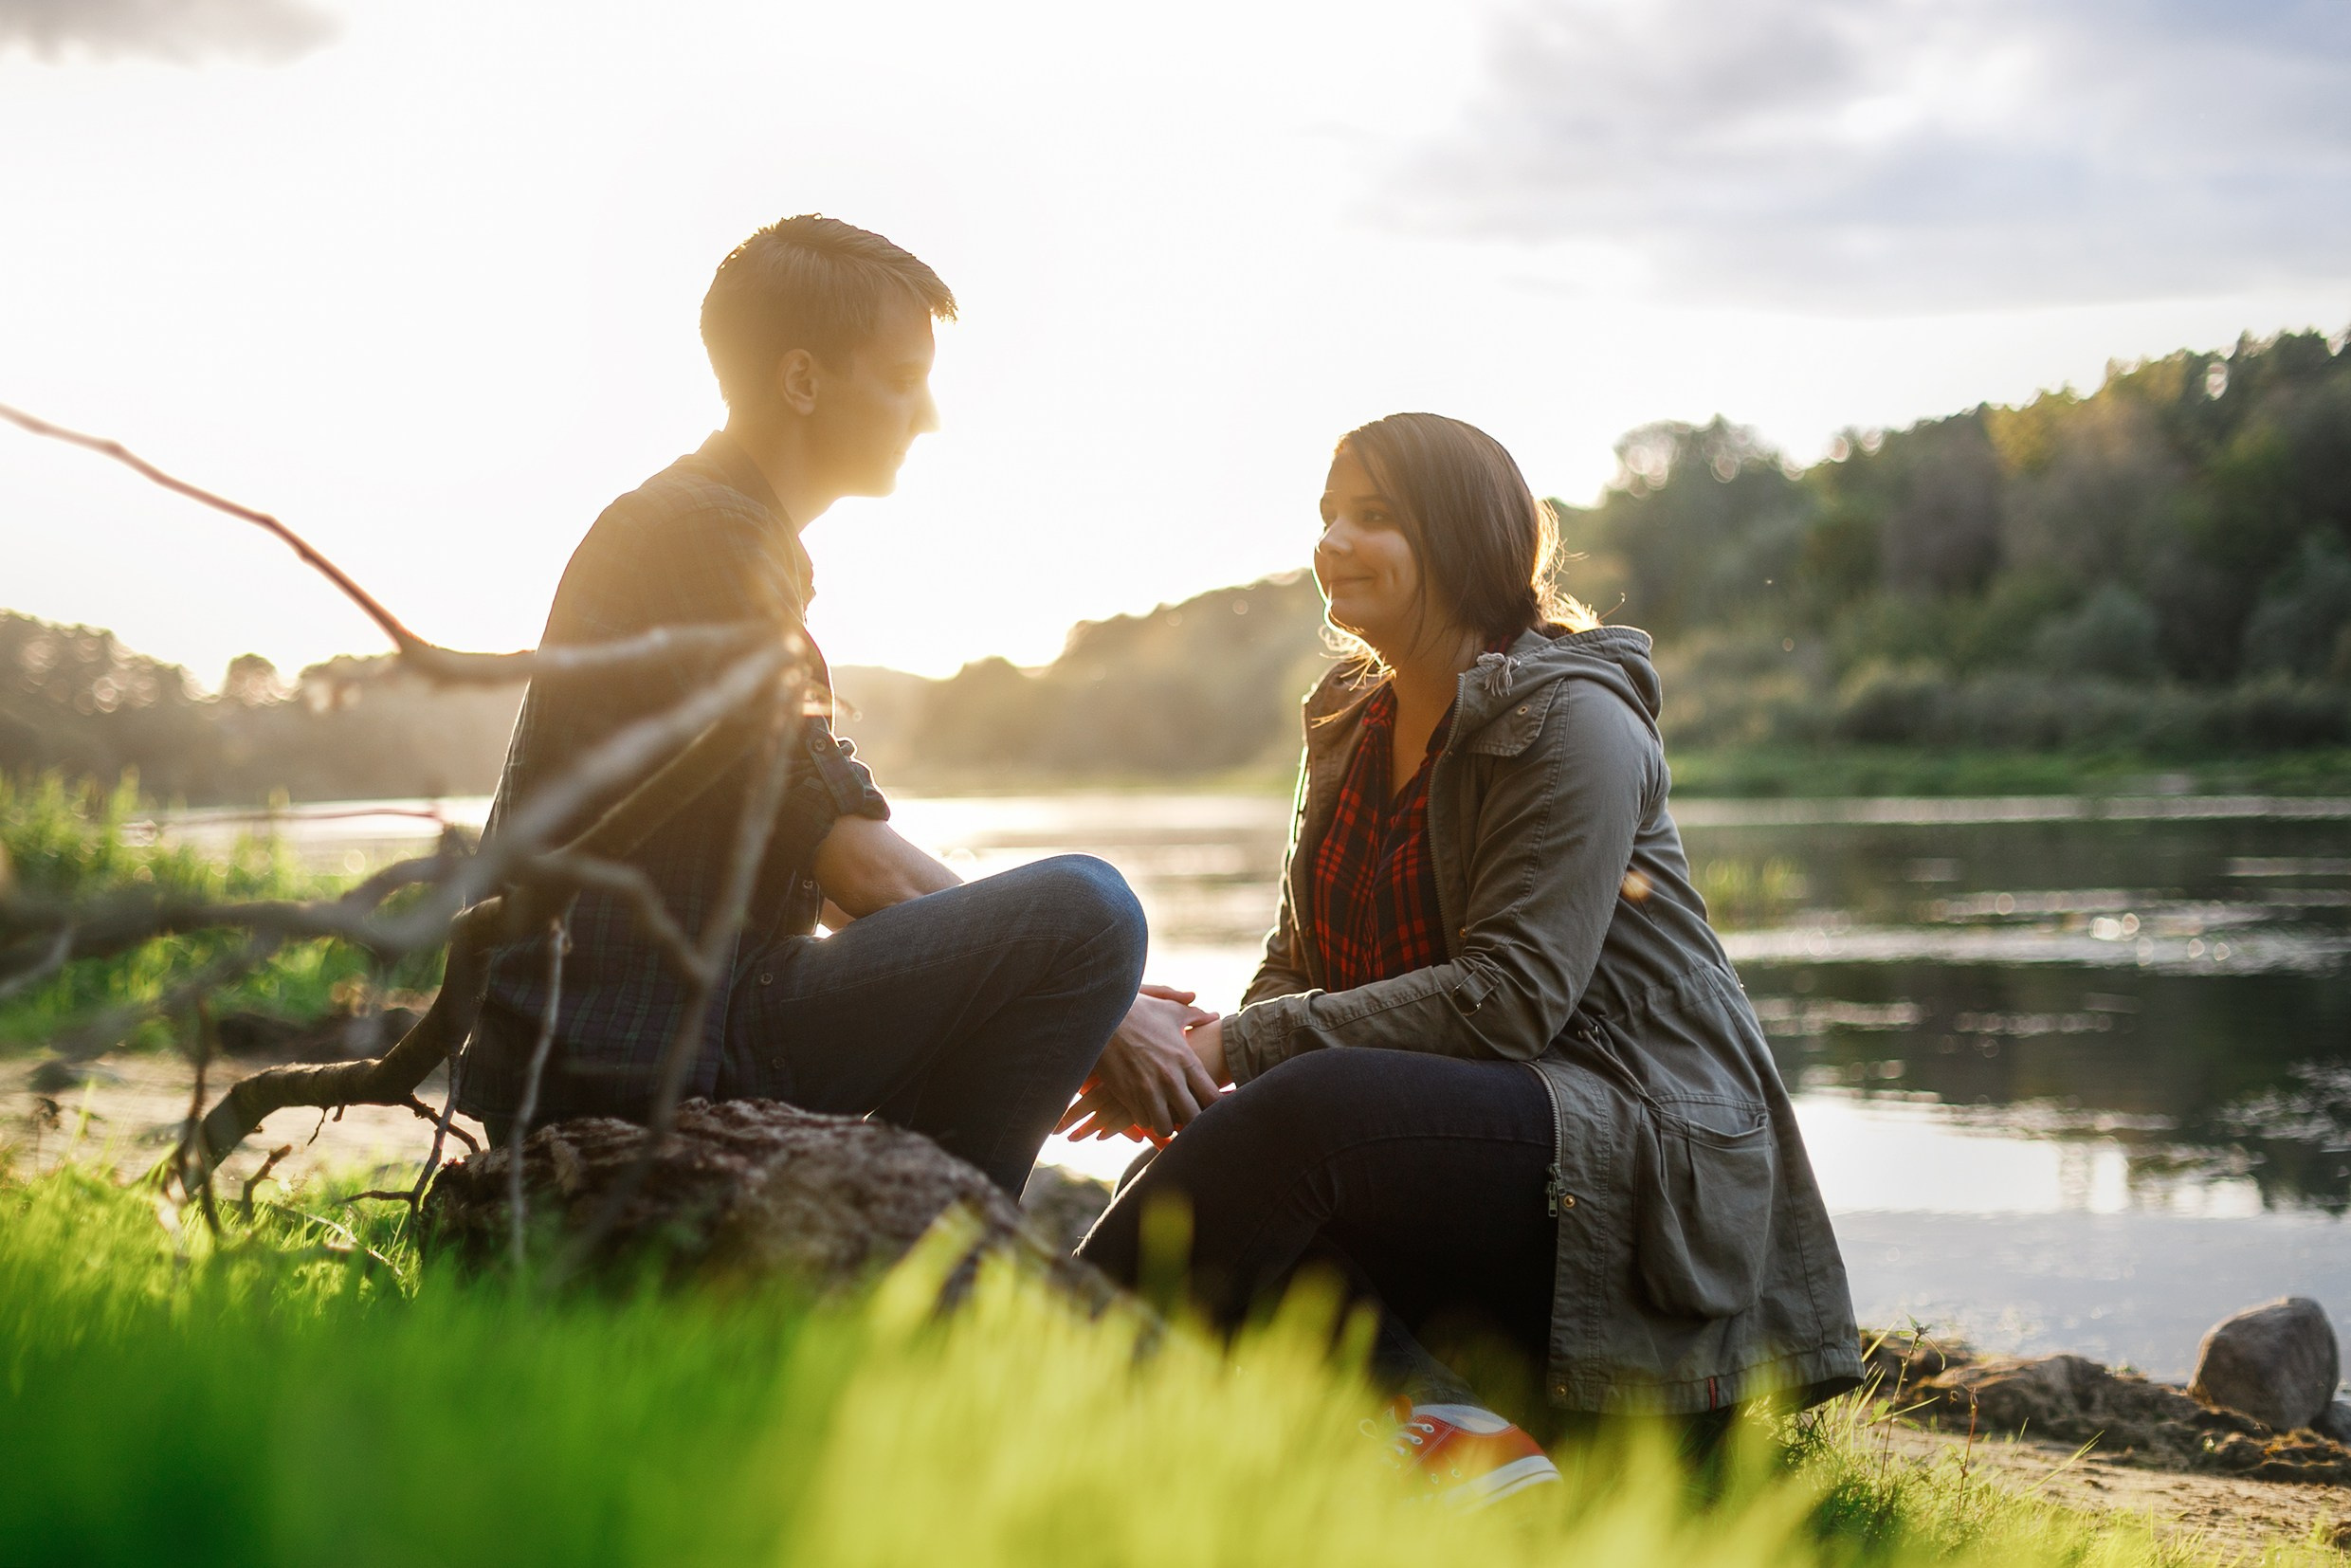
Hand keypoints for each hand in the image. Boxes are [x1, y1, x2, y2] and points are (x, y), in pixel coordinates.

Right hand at [1056, 985, 1222, 1141]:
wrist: (1100, 1015)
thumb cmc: (1137, 1010)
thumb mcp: (1170, 1010)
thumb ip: (1196, 1015)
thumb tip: (1215, 1016)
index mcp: (1185, 1060)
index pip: (1212, 1097)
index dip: (1216, 1107)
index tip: (1213, 1108)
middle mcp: (1170, 1079)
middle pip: (1193, 1118)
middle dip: (1192, 1122)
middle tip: (1188, 1117)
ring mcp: (1147, 1089)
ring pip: (1165, 1127)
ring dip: (1166, 1124)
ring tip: (1165, 1116)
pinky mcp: (1126, 1095)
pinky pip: (1142, 1121)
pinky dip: (1145, 1118)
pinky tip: (1146, 1109)